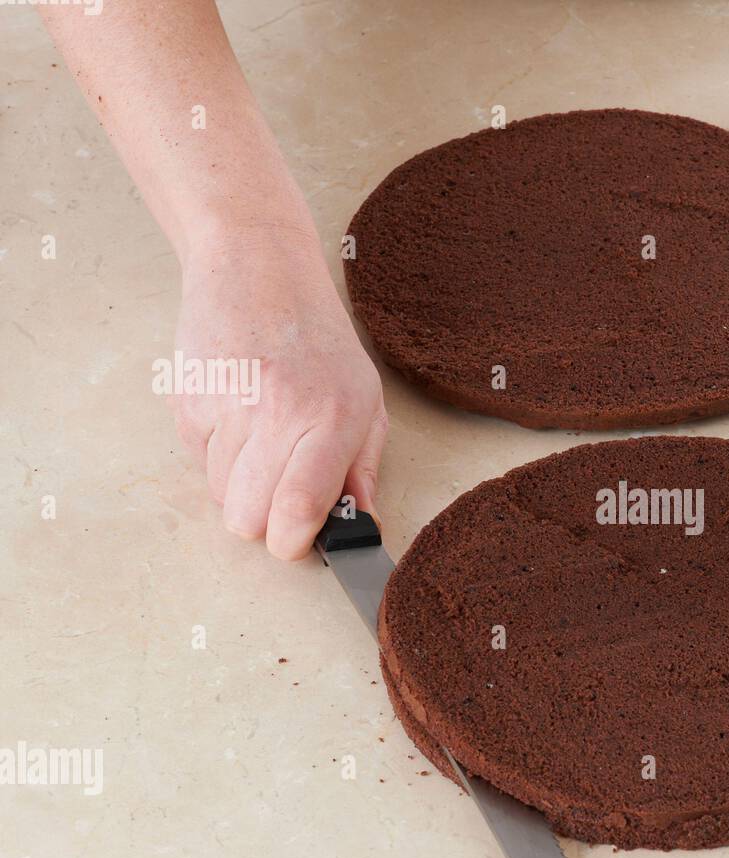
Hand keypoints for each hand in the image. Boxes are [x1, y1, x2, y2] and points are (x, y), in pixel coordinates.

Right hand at [168, 228, 387, 559]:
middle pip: (248, 518)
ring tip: (262, 441)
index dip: (293, 542)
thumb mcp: (365, 400)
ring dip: (240, 486)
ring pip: (220, 497)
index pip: (298, 508)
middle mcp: (279, 413)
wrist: (256, 270)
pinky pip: (197, 463)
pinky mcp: (189, 400)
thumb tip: (361, 525)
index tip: (299, 540)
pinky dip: (216, 455)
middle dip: (264, 520)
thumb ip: (363, 468)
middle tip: (281, 490)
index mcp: (332, 417)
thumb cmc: (320, 340)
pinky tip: (237, 417)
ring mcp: (228, 405)